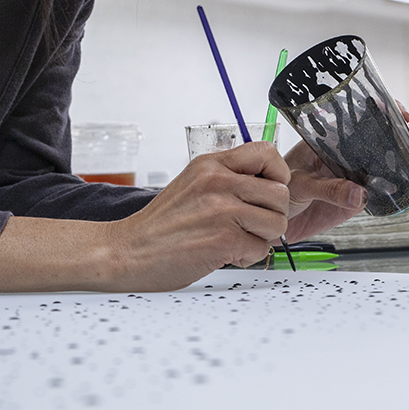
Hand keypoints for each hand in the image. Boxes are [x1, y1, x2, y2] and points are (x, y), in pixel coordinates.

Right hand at [104, 142, 290, 290]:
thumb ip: (227, 177)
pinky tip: (224, 253)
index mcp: (210, 164)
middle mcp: (218, 181)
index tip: (266, 191)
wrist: (127, 250)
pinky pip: (261, 249)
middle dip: (271, 214)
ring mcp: (222, 210)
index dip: (277, 174)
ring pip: (277, 223)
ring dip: (261, 237)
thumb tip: (267, 183)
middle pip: (281, 193)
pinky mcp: (225, 239)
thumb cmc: (160, 225)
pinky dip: (246, 257)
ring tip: (235, 239)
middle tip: (248, 224)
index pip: (267, 152)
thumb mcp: (192, 183)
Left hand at [280, 101, 408, 242]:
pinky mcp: (361, 197)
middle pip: (385, 136)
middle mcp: (346, 153)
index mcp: (328, 140)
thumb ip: (328, 189)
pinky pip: (388, 187)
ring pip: (392, 159)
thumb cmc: (275, 189)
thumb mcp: (299, 184)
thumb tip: (360, 193)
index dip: (384, 110)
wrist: (272, 222)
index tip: (400, 112)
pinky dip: (407, 181)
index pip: (360, 117)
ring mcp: (356, 174)